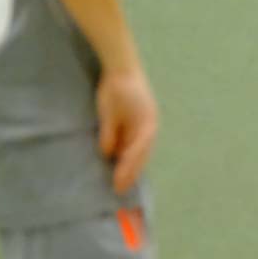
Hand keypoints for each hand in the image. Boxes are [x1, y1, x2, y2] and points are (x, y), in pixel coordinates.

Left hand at [97, 67, 157, 193]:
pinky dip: (129, 155)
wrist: (123, 68)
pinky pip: (135, 144)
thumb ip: (109, 133)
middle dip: (132, 173)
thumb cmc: (117, 89)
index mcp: (146, 126)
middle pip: (142, 156)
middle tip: (121, 191)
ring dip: (132, 166)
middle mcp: (149, 128)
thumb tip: (108, 153)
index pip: (136, 154)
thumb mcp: (109, 112)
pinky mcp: (139, 122)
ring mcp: (146, 125)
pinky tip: (121, 163)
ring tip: (122, 182)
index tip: (118, 185)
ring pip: (140, 151)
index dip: (127, 170)